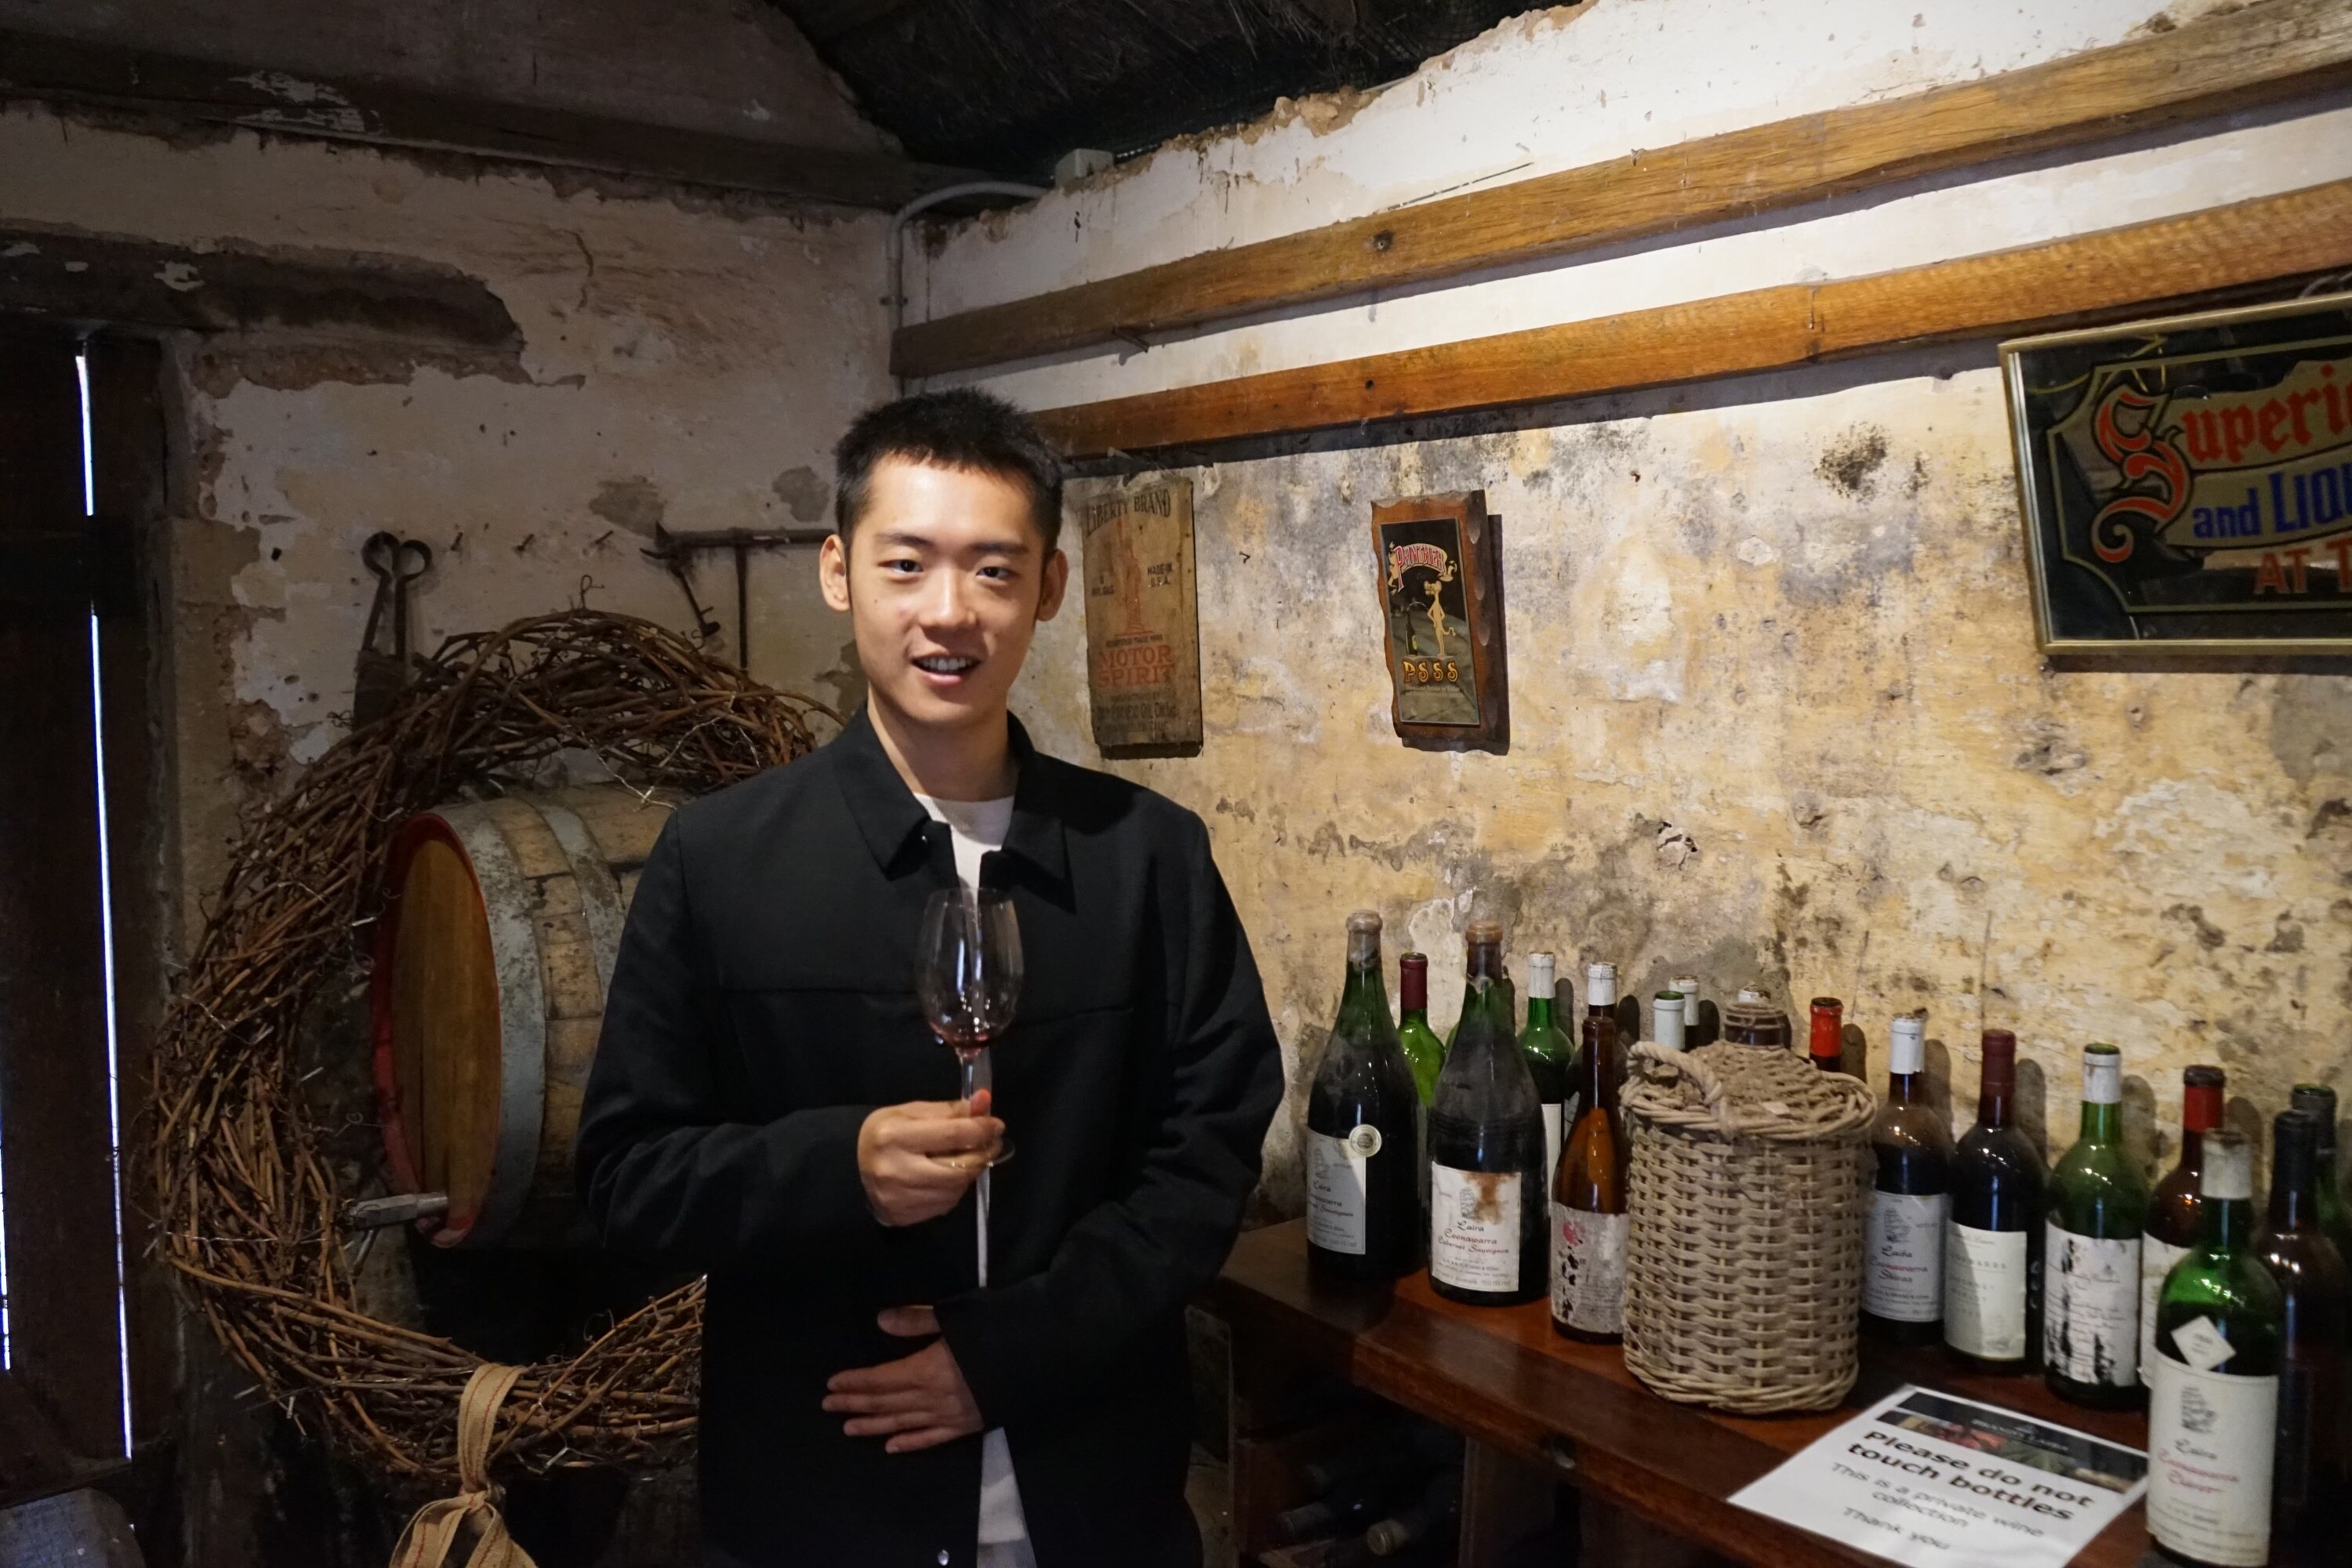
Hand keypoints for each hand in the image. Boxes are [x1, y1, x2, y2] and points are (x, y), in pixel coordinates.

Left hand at [822, 1307, 982, 1452]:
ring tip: (849, 1429)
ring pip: (903, 1424)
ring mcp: (950, 1416)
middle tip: (829, 1407)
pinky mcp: (968, 1426)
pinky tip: (892, 1447)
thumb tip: (879, 1321)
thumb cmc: (996, 1329)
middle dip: (856, 1404)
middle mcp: (933, 1399)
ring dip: (874, 1426)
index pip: (880, 1380)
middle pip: (886, 1403)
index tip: (831, 1385)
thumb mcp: (955, 1316)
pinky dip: (911, 1443)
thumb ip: (916, 1322)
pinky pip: (933, 1439)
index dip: (854, 1382)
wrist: (1041, 1355)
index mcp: (926, 1370)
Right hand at [857, 1093, 1001, 1227]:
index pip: (952, 1135)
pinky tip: (948, 1176)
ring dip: (970, 1172)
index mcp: (895, 1137)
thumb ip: (949, 1110)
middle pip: (959, 1167)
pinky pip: (946, 1203)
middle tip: (991, 1142)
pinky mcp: (905, 1216)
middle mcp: (897, 1170)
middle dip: (982, 1153)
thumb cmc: (886, 1134)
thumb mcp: (911, 1113)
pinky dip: (955, 1189)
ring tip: (968, 1158)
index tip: (996, 1124)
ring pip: (956, 1188)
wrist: (851, 1168)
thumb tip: (984, 1101)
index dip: (980, 1129)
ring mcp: (900, 1197)